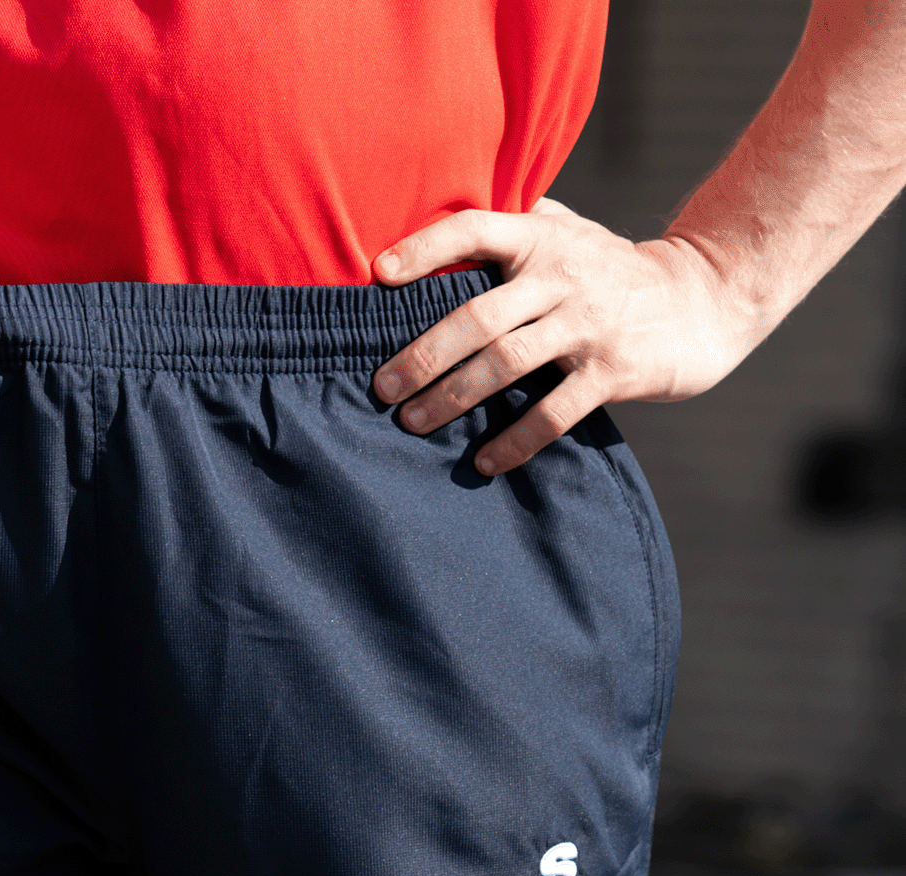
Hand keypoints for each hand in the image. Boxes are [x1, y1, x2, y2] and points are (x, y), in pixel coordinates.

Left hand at [370, 199, 754, 473]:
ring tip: (413, 423)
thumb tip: (436, 207)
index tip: (377, 275)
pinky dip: (515, 440)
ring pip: (507, 364)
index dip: (426, 248)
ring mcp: (589, 324)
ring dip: (453, 399)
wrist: (705, 297)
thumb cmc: (609, 269)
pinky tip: (484, 461)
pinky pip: (554, 412)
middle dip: (424, 356)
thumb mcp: (567, 232)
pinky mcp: (614, 370)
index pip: (475, 230)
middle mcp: (563, 276)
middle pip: (478, 317)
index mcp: (541, 239)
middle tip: (382, 387)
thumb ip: (512, 224)